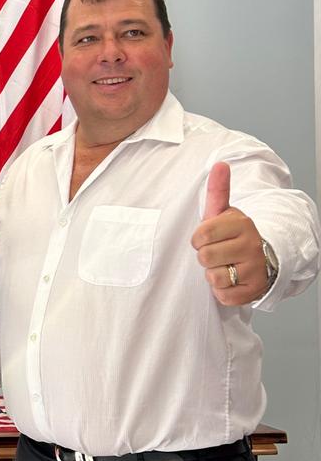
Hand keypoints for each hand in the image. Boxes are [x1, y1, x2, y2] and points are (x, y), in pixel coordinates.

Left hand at [190, 162, 267, 305]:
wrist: (262, 258)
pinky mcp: (255, 291)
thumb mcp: (224, 212)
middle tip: (218, 253)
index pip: (201, 235)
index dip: (198, 239)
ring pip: (213, 278)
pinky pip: (223, 296)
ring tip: (225, 266)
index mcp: (242, 224)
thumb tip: (219, 164)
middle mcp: (253, 246)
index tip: (207, 238)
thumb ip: (218, 190)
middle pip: (205, 257)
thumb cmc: (233, 235)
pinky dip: (222, 291)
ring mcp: (256, 269)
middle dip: (206, 257)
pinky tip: (232, 280)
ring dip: (213, 274)